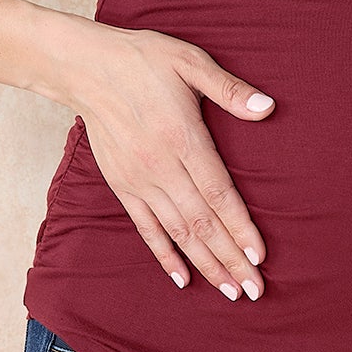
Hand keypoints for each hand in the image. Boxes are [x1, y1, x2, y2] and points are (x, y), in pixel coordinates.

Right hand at [61, 21, 274, 299]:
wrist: (84, 68)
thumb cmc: (143, 60)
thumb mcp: (189, 62)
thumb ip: (229, 90)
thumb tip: (268, 107)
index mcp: (183, 138)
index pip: (219, 194)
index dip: (241, 227)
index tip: (261, 256)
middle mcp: (161, 167)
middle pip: (202, 223)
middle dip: (231, 259)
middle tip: (255, 290)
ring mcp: (139, 181)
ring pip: (178, 232)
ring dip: (205, 264)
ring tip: (230, 291)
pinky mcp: (122, 186)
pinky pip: (146, 228)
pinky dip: (165, 255)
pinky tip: (183, 278)